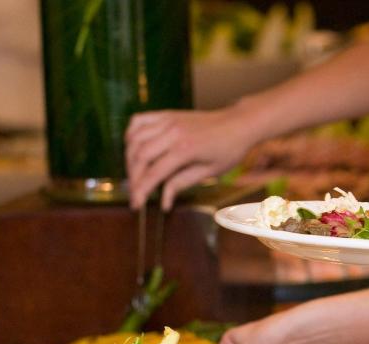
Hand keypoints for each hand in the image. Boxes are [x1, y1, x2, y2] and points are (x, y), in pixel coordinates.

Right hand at [125, 104, 261, 208]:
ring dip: (129, 158)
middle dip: (133, 178)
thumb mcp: (209, 172)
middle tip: (135, 193)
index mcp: (185, 149)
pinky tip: (133, 148)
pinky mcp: (166, 114)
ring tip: (134, 175)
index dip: (141, 190)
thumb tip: (163, 202)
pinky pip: (139, 121)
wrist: (239, 123)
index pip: (154, 172)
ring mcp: (168, 120)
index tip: (136, 204)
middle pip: (139, 156)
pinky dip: (130, 135)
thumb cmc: (229, 150)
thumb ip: (182, 183)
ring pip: (134, 138)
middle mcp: (172, 132)